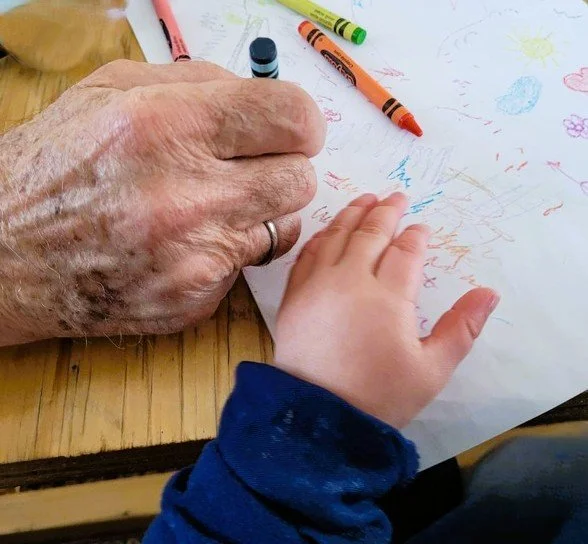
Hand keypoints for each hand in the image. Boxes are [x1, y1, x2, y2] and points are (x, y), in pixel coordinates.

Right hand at [0, 60, 324, 345]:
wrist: (6, 256)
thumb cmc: (55, 168)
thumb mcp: (108, 93)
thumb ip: (196, 83)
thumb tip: (261, 93)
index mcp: (166, 127)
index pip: (291, 117)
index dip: (300, 121)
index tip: (292, 129)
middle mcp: (186, 195)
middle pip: (300, 178)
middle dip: (283, 167)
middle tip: (251, 168)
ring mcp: (194, 256)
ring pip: (286, 225)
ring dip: (260, 212)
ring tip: (211, 207)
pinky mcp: (195, 298)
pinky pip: (248, 265)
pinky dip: (229, 251)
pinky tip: (187, 244)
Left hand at [274, 193, 498, 428]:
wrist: (317, 417)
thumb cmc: (379, 396)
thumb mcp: (432, 369)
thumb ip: (461, 328)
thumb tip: (489, 293)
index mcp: (387, 296)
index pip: (405, 251)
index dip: (416, 236)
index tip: (422, 228)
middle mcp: (350, 280)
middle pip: (370, 233)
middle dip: (385, 211)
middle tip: (396, 197)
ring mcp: (317, 285)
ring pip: (335, 236)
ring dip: (352, 214)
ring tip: (365, 199)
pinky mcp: (294, 297)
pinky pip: (307, 255)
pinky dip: (320, 237)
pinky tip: (328, 231)